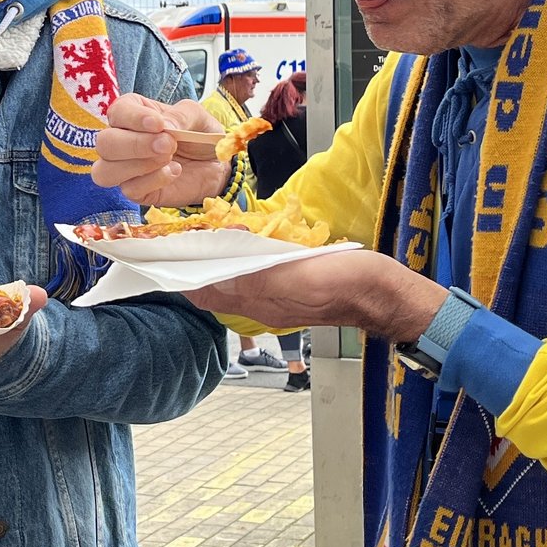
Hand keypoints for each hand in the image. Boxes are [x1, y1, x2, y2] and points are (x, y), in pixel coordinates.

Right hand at [93, 94, 230, 205]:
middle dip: (135, 144)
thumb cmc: (199, 136)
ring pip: (105, 171)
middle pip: (104, 143)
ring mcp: (124, 169)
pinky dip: (153, 180)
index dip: (133, 118)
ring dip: (138, 164)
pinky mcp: (136, 191)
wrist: (216, 166)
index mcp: (131, 114)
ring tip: (169, 158)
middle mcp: (121, 140)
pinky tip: (174, 172)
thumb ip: (180, 115)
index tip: (159, 124)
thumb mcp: (196, 116)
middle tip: (168, 144)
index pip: (117, 112)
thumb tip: (164, 127)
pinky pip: (129, 189)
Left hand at [182, 249, 446, 340]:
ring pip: (234, 282)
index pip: (205, 295)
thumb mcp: (294, 275)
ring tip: (202, 241)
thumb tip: (215, 273)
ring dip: (216, 264)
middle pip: (215, 288)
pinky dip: (241, 262)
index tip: (164, 258)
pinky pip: (256, 276)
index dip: (182, 279)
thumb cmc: (343, 282)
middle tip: (180, 243)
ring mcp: (277, 298)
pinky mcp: (292, 286)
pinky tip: (242, 245)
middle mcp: (261, 305)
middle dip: (195, 268)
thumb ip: (254, 277)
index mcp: (258, 303)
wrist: (382, 292)